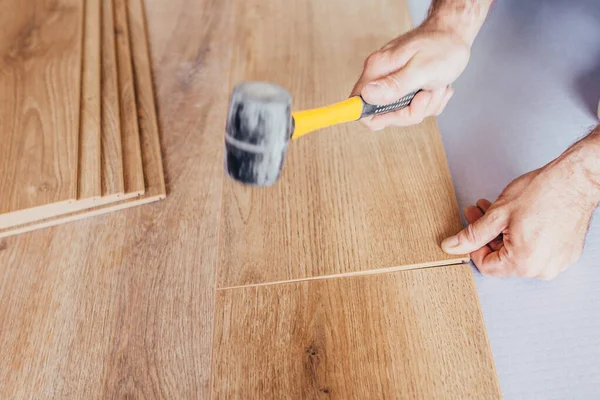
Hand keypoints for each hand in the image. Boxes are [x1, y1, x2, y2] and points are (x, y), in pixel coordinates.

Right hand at [351, 20, 470, 129]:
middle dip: (410, 111)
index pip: (356, 105)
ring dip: (424, 106)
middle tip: (427, 94)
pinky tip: (437, 87)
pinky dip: (428, 103)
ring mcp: (390, 83)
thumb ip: (393, 85)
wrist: (454, 34)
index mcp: (377, 69)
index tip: (398, 112)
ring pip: (401, 113)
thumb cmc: (442, 47)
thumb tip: (366, 95)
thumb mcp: (421, 70)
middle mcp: (379, 77)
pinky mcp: (402, 87)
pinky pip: (412, 108)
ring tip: (436, 86)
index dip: (373, 116)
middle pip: (383, 114)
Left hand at [441, 152, 599, 279]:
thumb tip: (452, 245)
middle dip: (487, 235)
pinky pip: (536, 249)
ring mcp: (557, 262)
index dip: (474, 246)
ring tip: (496, 209)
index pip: (486, 265)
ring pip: (518, 252)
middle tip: (478, 213)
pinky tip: (517, 216)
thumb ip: (472, 234)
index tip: (471, 230)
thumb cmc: (544, 192)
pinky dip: (523, 235)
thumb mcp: (497, 214)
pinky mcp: (565, 252)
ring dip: (503, 232)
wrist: (577, 179)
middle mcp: (542, 269)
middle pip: (502, 258)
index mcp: (523, 263)